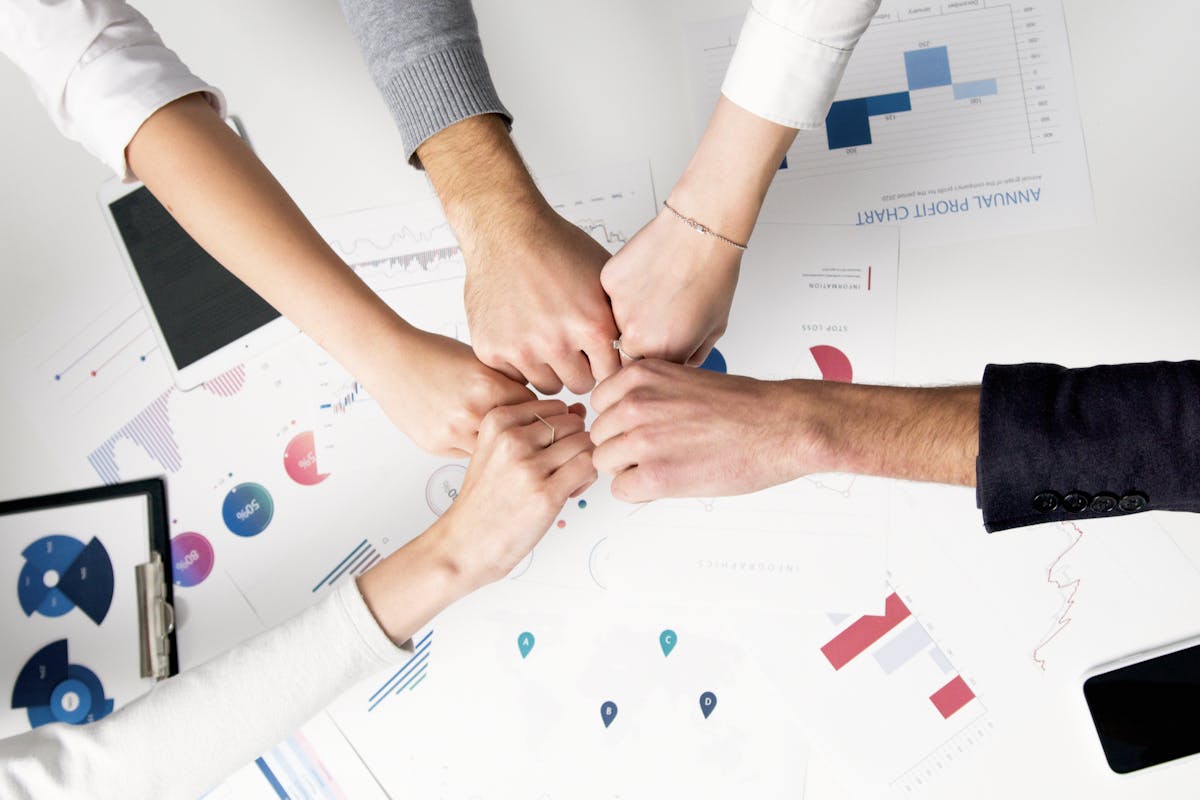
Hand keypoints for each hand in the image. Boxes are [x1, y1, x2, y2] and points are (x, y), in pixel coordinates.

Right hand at [369, 328, 534, 456]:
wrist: (390, 359)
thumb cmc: (432, 353)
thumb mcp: (479, 360)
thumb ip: (506, 382)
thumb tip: (531, 403)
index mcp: (488, 385)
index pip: (533, 408)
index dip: (535, 409)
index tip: (536, 411)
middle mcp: (472, 411)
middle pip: (516, 432)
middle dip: (519, 430)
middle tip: (519, 426)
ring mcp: (453, 432)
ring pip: (493, 449)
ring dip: (495, 443)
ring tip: (493, 431)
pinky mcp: (436, 445)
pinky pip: (468, 454)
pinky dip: (471, 445)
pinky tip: (466, 431)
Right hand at [417, 114, 620, 394]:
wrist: (505, 230)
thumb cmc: (555, 247)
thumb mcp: (604, 279)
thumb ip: (618, 319)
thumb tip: (641, 346)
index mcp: (592, 325)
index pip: (612, 374)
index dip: (605, 363)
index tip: (599, 354)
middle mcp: (557, 342)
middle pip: (580, 385)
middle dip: (579, 368)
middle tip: (571, 346)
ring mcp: (522, 349)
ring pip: (547, 385)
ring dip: (549, 368)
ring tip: (546, 338)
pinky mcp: (491, 350)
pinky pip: (514, 376)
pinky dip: (518, 362)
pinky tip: (521, 334)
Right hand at [434, 399, 597, 586]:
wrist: (466, 543)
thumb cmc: (485, 500)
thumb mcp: (497, 450)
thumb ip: (536, 428)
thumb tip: (578, 410)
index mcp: (497, 421)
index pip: (555, 406)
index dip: (562, 428)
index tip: (550, 450)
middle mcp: (512, 438)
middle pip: (573, 424)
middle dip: (575, 444)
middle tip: (561, 469)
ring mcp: (528, 466)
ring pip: (584, 443)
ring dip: (583, 462)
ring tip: (565, 481)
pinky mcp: (546, 493)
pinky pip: (588, 466)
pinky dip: (587, 478)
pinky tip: (569, 491)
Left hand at [590, 360, 811, 501]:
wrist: (779, 426)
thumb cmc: (743, 406)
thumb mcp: (682, 379)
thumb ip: (646, 394)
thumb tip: (622, 415)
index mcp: (640, 376)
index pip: (599, 405)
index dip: (619, 421)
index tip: (639, 429)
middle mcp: (635, 404)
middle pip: (599, 436)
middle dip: (622, 447)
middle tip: (657, 452)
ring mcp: (642, 440)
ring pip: (604, 463)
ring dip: (629, 469)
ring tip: (666, 465)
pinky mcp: (655, 475)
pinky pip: (621, 490)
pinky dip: (640, 491)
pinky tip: (669, 481)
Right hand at [600, 208, 740, 364]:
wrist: (701, 231)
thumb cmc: (713, 275)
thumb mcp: (714, 329)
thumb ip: (691, 355)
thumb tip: (678, 365)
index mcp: (664, 353)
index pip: (644, 374)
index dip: (652, 361)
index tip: (659, 348)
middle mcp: (636, 336)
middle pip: (624, 353)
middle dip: (638, 342)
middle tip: (657, 318)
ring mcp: (618, 308)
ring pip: (614, 323)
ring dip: (629, 314)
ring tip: (655, 292)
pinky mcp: (608, 282)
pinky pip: (610, 296)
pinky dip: (624, 290)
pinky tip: (646, 275)